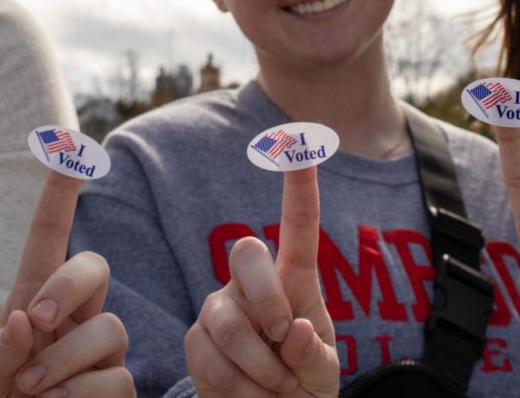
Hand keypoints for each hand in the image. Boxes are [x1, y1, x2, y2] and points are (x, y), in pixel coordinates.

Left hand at [0, 169, 133, 397]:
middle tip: (34, 322)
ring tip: (32, 393)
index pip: (50, 237)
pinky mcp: (117, 387)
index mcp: (32, 301)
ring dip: (65, 363)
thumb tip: (24, 323)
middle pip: (94, 267)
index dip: (59, 194)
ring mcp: (101, 352)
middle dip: (68, 286)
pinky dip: (83, 396)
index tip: (65, 149)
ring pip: (109, 330)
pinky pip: (117, 379)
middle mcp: (74, 318)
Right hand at [185, 166, 338, 396]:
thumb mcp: (323, 374)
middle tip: (283, 340)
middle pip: (247, 254)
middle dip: (268, 300)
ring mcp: (219, 311)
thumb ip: (314, 355)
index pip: (298, 227)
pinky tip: (250, 395)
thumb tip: (291, 332)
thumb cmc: (302, 389)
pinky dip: (238, 386)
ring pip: (227, 319)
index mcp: (294, 284)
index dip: (299, 187)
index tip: (301, 146)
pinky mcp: (196, 341)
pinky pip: (208, 356)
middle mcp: (252, 287)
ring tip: (274, 387)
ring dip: (259, 365)